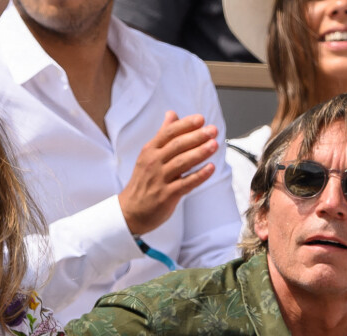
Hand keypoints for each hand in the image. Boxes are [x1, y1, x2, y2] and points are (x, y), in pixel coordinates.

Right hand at [119, 110, 217, 234]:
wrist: (131, 211)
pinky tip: (211, 168)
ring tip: (215, 145)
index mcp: (150, 151)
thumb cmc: (144, 181)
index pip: (169, 133)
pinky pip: (186, 184)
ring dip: (200, 153)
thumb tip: (172, 114)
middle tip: (213, 130)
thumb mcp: (148, 155)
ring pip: (182, 163)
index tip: (201, 119)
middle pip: (177, 146)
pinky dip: (199, 176)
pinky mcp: (166, 196)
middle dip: (196, 136)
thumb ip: (162, 135)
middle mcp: (154, 163)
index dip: (185, 125)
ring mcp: (159, 179)